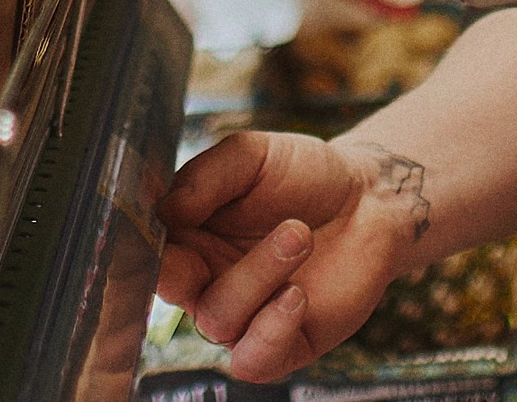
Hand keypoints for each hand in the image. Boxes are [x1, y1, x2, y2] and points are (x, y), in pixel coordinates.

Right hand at [157, 131, 433, 383]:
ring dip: (256, 277)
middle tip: (219, 232)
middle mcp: (209, 282)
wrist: (371, 198)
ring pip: (219, 321)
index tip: (159, 226)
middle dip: (186, 270)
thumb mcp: (251, 155)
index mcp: (190, 239)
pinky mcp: (285, 345)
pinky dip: (269, 332)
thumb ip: (205, 176)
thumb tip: (164, 210)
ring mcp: (246, 317)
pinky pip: (254, 360)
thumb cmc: (305, 174)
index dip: (145, 247)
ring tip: (299, 233)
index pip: (149, 254)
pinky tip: (296, 295)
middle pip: (175, 292)